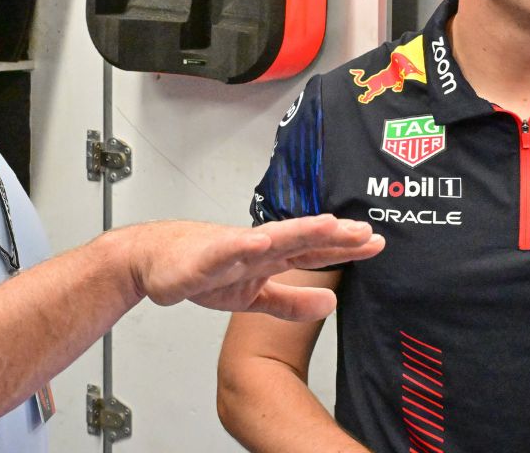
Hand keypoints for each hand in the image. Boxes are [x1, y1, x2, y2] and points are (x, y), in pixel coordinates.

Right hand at [125, 215, 384, 320]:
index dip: (345, 248)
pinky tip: (260, 242)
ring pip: (270, 238)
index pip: (314, 251)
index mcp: (270, 256)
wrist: (153, 262)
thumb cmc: (202, 270)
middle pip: (301, 240)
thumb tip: (332, 303)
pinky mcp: (204, 259)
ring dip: (299, 231)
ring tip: (328, 226)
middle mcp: (256, 246)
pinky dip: (242, 246)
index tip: (376, 243)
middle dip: (332, 236)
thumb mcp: (255, 295)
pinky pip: (225, 252)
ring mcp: (231, 249)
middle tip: (365, 232)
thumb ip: (292, 301)